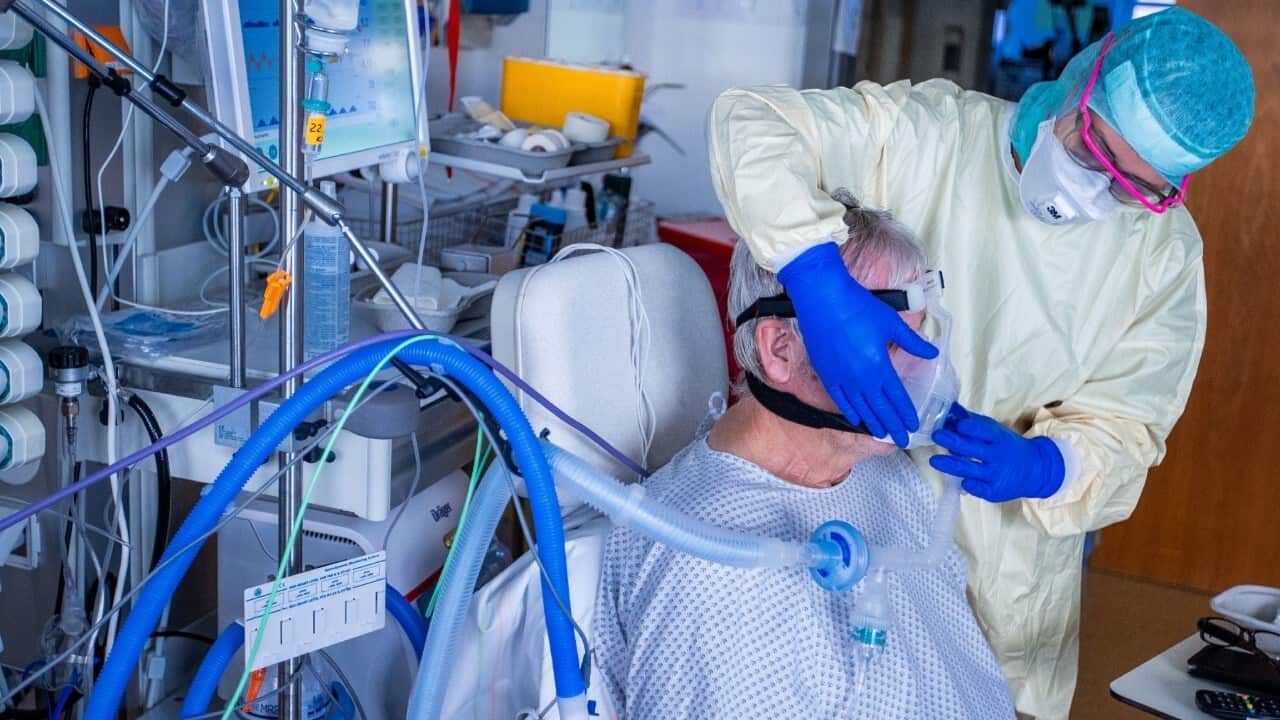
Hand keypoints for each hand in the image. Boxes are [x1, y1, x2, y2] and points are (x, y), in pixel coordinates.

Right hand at [778, 242, 937, 447]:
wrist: (821, 298)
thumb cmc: (857, 306)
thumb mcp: (890, 322)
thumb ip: (911, 342)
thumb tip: (932, 353)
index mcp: (879, 365)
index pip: (896, 396)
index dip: (905, 412)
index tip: (914, 425)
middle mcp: (860, 377)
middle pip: (880, 408)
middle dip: (893, 425)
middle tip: (902, 440)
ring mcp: (841, 378)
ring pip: (860, 408)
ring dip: (873, 422)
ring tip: (882, 434)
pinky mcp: (826, 373)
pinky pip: (840, 399)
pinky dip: (850, 411)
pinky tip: (856, 419)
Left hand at [929, 404, 1065, 501]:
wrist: (1036, 470)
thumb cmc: (1007, 447)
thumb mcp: (996, 432)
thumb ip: (974, 423)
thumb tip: (950, 410)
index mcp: (999, 438)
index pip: (986, 431)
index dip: (973, 428)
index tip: (959, 425)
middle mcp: (999, 456)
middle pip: (974, 449)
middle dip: (954, 442)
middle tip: (937, 435)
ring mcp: (997, 474)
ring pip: (971, 469)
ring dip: (951, 465)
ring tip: (934, 460)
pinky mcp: (995, 491)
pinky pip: (978, 488)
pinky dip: (969, 484)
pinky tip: (960, 480)